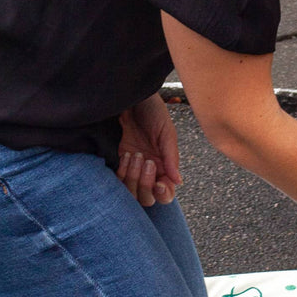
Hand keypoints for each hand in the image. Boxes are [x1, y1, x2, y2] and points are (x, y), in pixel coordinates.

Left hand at [117, 93, 183, 207]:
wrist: (132, 98)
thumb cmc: (153, 112)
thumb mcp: (167, 133)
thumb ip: (172, 158)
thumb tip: (178, 182)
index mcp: (165, 166)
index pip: (166, 193)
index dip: (163, 194)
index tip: (160, 183)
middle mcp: (149, 171)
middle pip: (147, 198)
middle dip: (145, 184)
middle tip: (147, 161)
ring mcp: (133, 168)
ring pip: (130, 192)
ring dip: (132, 177)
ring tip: (136, 155)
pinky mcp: (118, 161)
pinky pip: (117, 179)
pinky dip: (121, 171)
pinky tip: (125, 153)